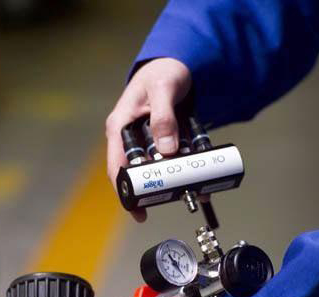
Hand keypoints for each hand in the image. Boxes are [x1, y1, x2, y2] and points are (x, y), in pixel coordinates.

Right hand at [105, 58, 191, 221]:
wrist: (177, 65)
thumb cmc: (162, 72)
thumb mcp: (163, 89)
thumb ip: (164, 118)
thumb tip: (167, 150)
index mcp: (120, 127)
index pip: (116, 167)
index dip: (125, 191)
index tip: (138, 209)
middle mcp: (131, 138)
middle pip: (139, 172)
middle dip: (157, 187)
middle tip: (175, 197)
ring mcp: (148, 141)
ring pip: (160, 167)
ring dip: (176, 178)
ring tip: (195, 188)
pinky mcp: (165, 141)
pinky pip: (175, 158)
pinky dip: (187, 166)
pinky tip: (201, 176)